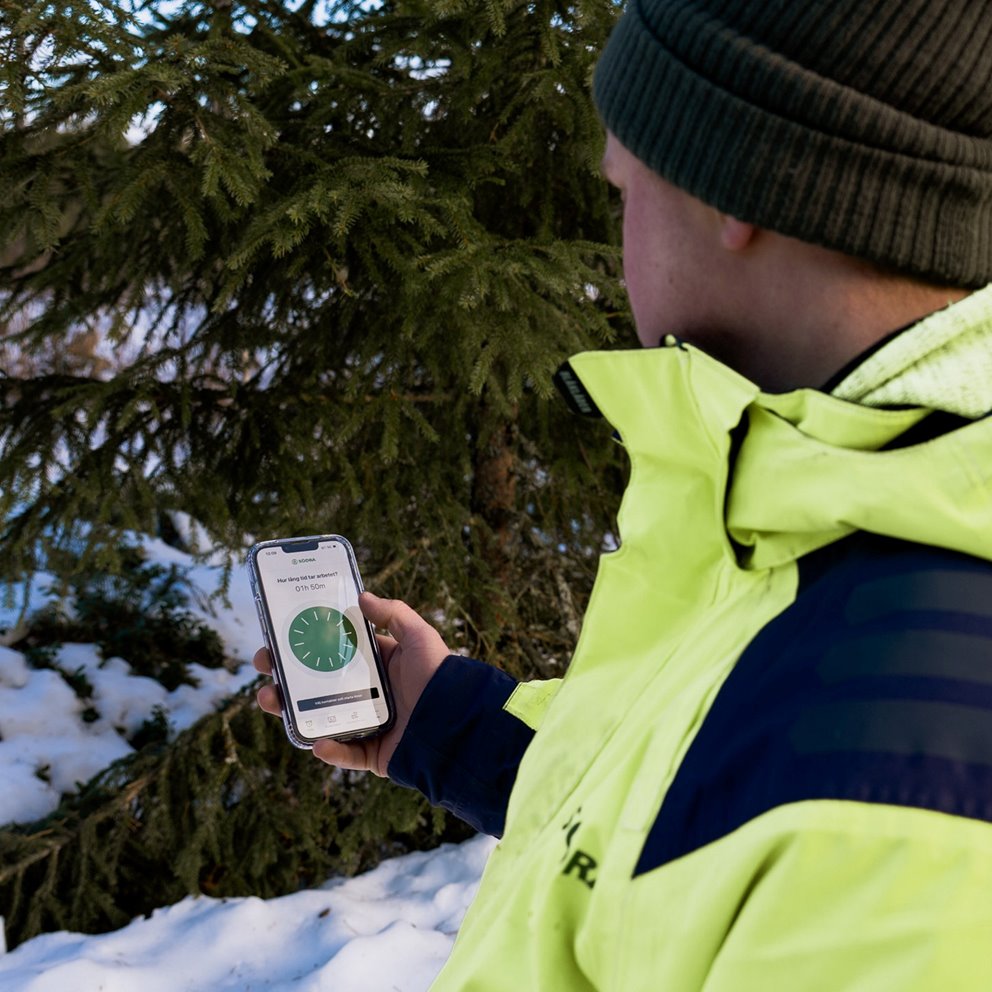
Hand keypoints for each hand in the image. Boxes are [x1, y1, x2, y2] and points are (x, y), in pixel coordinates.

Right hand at [253, 591, 449, 776]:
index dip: (306, 646)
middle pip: (317, 686)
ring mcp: (368, 724)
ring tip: (269, 699)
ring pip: (320, 719)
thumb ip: (393, 614)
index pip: (334, 654)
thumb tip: (361, 595)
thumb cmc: (439, 675)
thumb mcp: (419, 636)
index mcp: (378, 666)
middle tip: (265, 666)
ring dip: (291, 711)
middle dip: (286, 677)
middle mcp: (369, 694)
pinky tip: (317, 741)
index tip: (279, 637)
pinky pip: (346, 754)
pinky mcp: (374, 754)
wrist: (459, 721)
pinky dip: (329, 750)